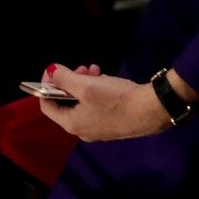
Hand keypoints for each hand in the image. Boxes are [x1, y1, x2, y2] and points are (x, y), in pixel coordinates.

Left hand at [37, 63, 172, 141]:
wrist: (151, 111)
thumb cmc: (115, 99)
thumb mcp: (87, 86)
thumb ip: (64, 78)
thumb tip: (50, 71)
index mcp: (72, 124)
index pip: (47, 106)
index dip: (46, 85)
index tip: (55, 69)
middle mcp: (82, 130)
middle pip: (65, 102)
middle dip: (70, 81)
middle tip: (82, 68)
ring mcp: (98, 128)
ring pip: (82, 102)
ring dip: (85, 83)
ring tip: (97, 70)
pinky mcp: (112, 123)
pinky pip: (95, 105)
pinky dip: (97, 90)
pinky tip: (107, 80)